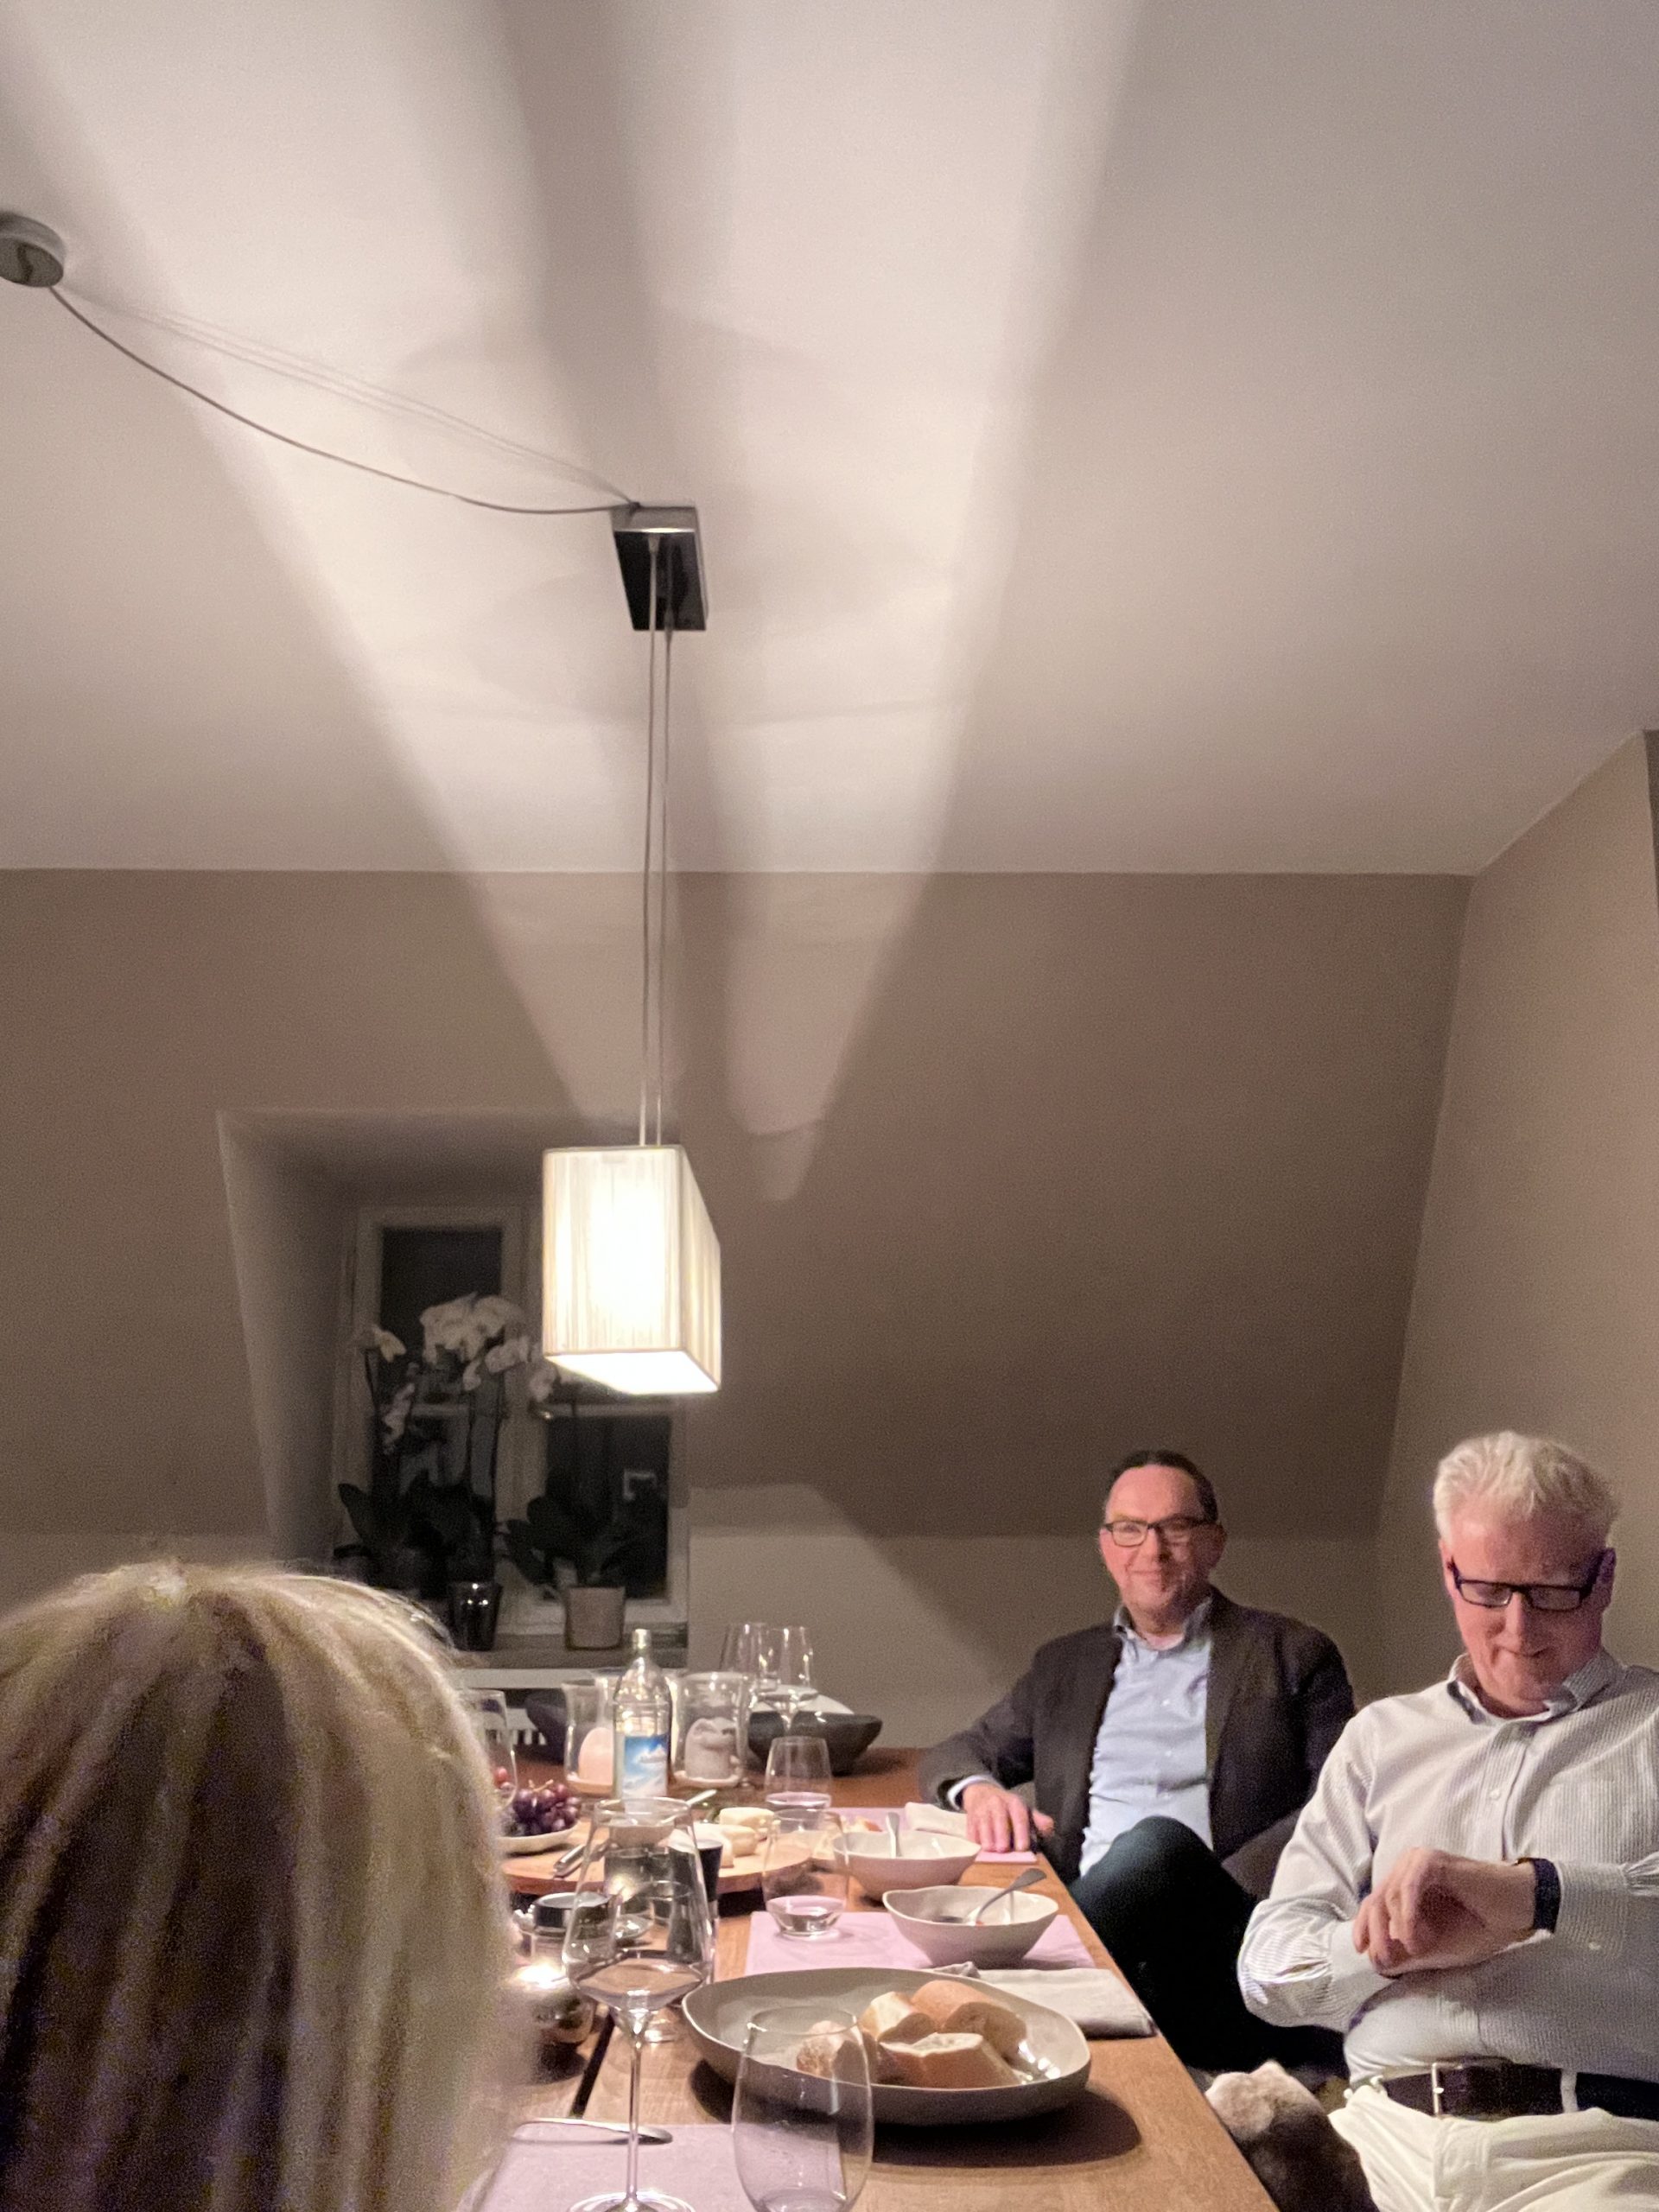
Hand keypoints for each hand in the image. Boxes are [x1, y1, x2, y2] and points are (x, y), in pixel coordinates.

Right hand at [959, 1784, 1054, 1854]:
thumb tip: (1050, 1827)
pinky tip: (978, 1846)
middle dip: (1001, 1834)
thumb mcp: (1024, 1810)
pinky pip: (971, 1829)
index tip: (1022, 1847)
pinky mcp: (969, 1817)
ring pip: (983, 1823)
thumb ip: (1037, 1820)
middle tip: (1003, 1849)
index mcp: (1014, 1802)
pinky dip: (974, 1839)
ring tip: (989, 1849)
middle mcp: (997, 1803)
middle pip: (999, 1818)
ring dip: (986, 1837)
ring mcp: (981, 1809)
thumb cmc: (1007, 1808)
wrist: (981, 1792)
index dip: (1021, 1832)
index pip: (1019, 1816)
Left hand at [1353, 1849, 1535, 1976]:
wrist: (1517, 1911)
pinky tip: (1418, 1936)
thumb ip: (1408, 1952)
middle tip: (1386, 1960)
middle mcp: (1406, 1870)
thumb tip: (1376, 1961)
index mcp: (1405, 1887)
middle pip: (1375, 1901)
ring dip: (1401, 1929)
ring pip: (1389, 1896)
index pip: (1372, 1905)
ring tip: (1422, 1948)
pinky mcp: (1432, 1861)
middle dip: (1377, 1934)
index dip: (1364, 1928)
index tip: (1364, 1952)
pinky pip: (1409, 1887)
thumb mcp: (1439, 1948)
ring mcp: (1418, 1863)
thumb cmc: (1480, 1927)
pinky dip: (1409, 1915)